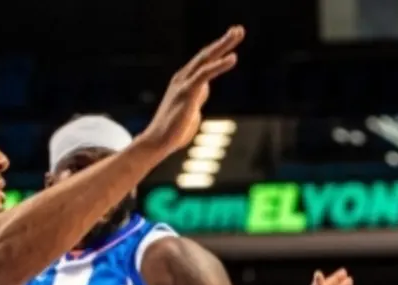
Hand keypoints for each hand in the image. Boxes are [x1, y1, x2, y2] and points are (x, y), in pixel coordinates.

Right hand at [141, 26, 244, 155]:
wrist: (158, 142)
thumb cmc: (174, 130)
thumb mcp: (191, 108)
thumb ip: (198, 95)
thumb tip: (204, 89)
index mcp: (185, 81)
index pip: (205, 60)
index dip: (219, 49)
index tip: (233, 38)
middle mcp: (183, 78)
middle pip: (206, 54)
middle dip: (224, 41)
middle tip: (239, 29)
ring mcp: (184, 84)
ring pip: (206, 58)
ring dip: (223, 44)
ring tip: (238, 33)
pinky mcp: (187, 93)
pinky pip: (205, 74)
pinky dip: (219, 65)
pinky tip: (233, 57)